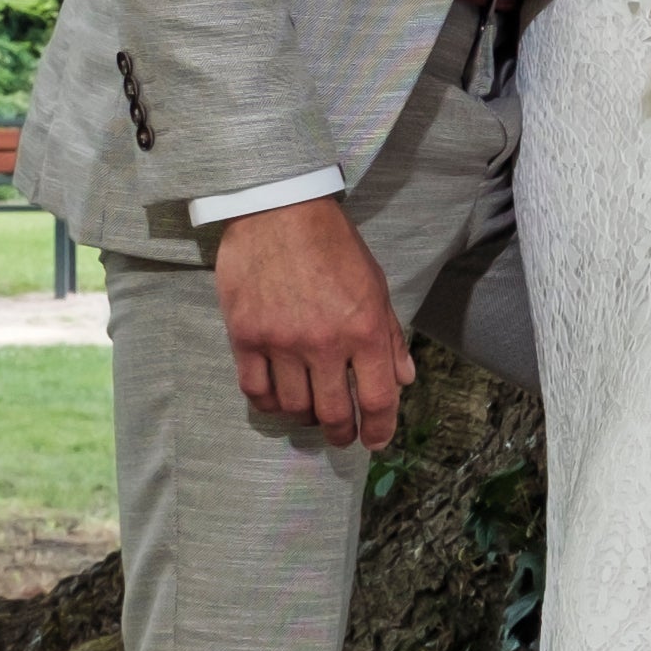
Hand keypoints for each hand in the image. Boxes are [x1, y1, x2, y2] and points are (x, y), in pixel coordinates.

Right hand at [213, 193, 408, 447]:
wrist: (278, 210)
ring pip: (293, 407)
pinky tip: (276, 398)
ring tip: (309, 409)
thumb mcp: (375, 285)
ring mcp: (281, 342)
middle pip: (333, 413)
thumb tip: (404, 378)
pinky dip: (268, 403)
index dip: (380, 428)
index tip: (375, 440)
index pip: (378, 398)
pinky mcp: (245, 336)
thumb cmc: (333, 244)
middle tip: (341, 434)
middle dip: (341, 432)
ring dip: (305, 416)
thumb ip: (390, 336)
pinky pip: (256, 390)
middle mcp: (324, 343)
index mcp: (364, 329)